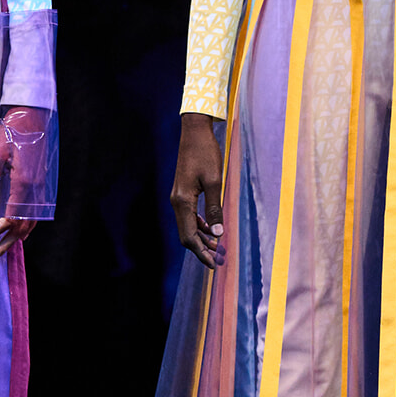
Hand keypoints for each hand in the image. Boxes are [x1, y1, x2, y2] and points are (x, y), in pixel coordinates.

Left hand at [0, 108, 40, 264]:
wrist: (33, 114)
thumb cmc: (12, 131)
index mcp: (25, 185)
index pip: (10, 220)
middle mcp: (36, 190)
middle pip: (23, 228)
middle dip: (5, 245)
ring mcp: (41, 188)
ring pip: (31, 223)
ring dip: (15, 238)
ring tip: (0, 249)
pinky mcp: (41, 184)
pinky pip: (33, 213)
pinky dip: (23, 226)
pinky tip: (13, 229)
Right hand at [170, 111, 225, 269]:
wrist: (195, 132)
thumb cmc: (206, 154)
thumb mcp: (215, 181)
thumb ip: (215, 208)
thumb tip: (218, 234)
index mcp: (182, 201)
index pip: (189, 236)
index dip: (201, 252)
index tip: (214, 264)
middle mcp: (176, 201)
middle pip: (186, 234)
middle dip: (201, 248)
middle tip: (218, 260)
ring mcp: (178, 197)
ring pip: (187, 226)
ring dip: (201, 238)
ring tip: (217, 247)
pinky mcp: (182, 192)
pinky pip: (189, 215)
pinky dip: (200, 225)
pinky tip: (212, 228)